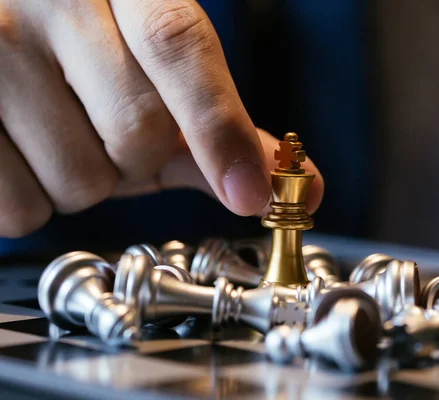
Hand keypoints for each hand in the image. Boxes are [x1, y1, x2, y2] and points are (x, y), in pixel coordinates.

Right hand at [0, 0, 323, 237]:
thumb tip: (293, 181)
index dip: (217, 124)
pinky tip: (15, 151)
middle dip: (135, 163)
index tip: (251, 194)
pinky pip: (18, 206)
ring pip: (79, 181)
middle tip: (100, 130)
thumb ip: (212, 120)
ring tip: (49, 134)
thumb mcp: (146, 75)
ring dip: (81, 183)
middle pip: (137, 134)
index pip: (176, 42)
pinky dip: (29, 201)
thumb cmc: (76, 61)